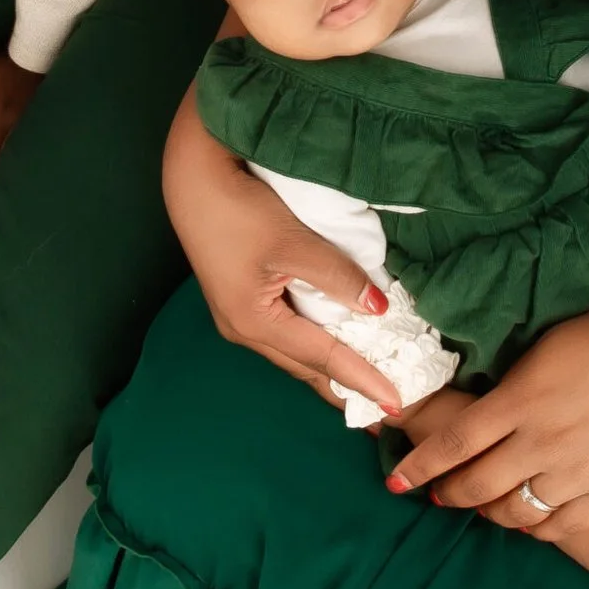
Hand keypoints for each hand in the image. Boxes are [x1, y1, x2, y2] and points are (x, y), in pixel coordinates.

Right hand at [164, 88, 408, 418]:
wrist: (192, 181)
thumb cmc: (238, 210)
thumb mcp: (293, 242)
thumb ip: (338, 277)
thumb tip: (377, 309)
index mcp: (254, 323)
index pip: (322, 360)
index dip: (363, 380)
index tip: (396, 405)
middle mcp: (243, 330)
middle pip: (304, 367)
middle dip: (343, 387)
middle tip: (382, 408)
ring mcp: (237, 317)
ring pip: (293, 353)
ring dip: (327, 368)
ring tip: (363, 382)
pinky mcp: (239, 300)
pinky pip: (284, 335)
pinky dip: (312, 344)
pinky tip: (329, 343)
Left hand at [385, 290, 588, 538]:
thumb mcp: (547, 348)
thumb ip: (512, 386)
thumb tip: (484, 411)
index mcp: (519, 401)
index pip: (451, 446)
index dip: (418, 468)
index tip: (397, 482)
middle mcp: (540, 443)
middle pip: (476, 485)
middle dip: (448, 494)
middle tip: (438, 495)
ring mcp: (576, 472)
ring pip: (515, 512)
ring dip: (490, 513)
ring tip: (484, 507)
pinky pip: (561, 526)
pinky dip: (537, 528)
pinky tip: (530, 520)